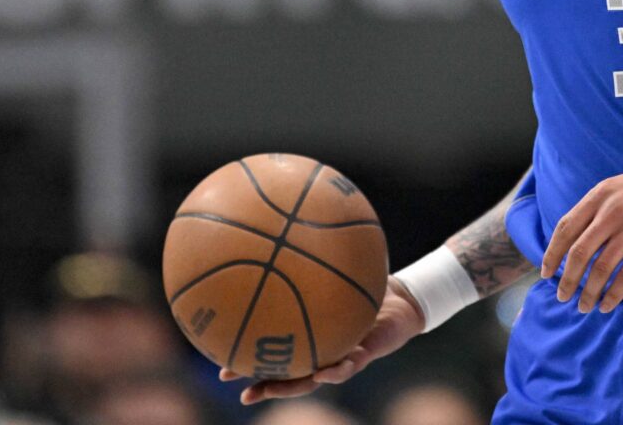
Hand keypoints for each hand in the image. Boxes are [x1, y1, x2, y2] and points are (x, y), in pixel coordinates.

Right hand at [219, 275, 425, 402]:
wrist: (402, 299)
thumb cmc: (366, 286)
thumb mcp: (337, 269)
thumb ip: (314, 259)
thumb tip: (284, 232)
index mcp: (309, 335)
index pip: (273, 350)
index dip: (247, 358)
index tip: (220, 362)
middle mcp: (320, 349)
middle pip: (283, 371)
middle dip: (258, 379)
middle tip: (232, 383)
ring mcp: (340, 356)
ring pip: (310, 379)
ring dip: (289, 387)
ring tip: (266, 390)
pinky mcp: (364, 355)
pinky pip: (348, 366)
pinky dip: (335, 371)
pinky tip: (323, 372)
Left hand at [540, 152, 622, 312]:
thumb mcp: (622, 188)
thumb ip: (599, 208)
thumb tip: (576, 239)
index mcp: (600, 194)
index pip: (566, 228)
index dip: (552, 253)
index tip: (546, 272)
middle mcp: (612, 210)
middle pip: (579, 252)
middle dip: (567, 279)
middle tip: (562, 296)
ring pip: (600, 268)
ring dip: (588, 292)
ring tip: (583, 306)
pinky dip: (613, 294)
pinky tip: (607, 305)